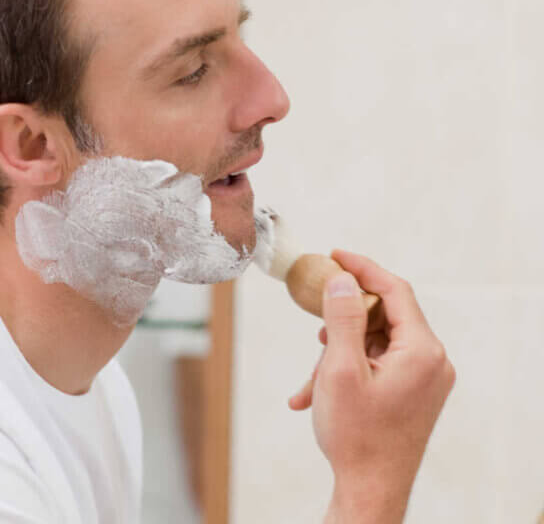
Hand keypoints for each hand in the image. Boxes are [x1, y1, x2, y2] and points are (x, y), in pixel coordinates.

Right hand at [289, 250, 454, 523]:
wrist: (371, 491)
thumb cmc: (356, 435)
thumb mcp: (340, 369)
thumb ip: (343, 318)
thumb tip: (342, 279)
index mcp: (422, 350)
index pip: (395, 290)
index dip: (362, 267)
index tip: (334, 254)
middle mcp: (432, 361)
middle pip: (385, 315)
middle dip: (345, 316)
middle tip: (316, 318)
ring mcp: (425, 379)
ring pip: (377, 341)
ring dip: (342, 347)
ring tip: (314, 371)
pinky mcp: (414, 393)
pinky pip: (379, 363)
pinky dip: (349, 368)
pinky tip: (314, 392)